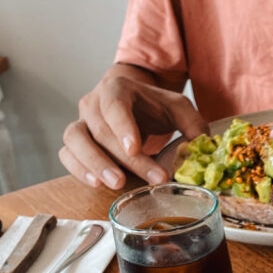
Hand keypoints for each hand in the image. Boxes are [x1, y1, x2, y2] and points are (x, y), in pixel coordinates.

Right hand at [59, 64, 206, 188]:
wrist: (133, 103)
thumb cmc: (154, 107)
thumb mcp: (178, 109)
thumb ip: (193, 125)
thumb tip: (205, 147)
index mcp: (117, 89)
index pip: (115, 105)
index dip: (123, 127)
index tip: (135, 149)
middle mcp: (93, 103)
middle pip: (101, 130)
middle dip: (126, 159)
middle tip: (149, 178)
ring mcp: (80, 123)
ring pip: (75, 140)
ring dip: (93, 164)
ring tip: (116, 183)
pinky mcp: (74, 143)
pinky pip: (67, 155)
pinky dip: (78, 169)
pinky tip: (96, 183)